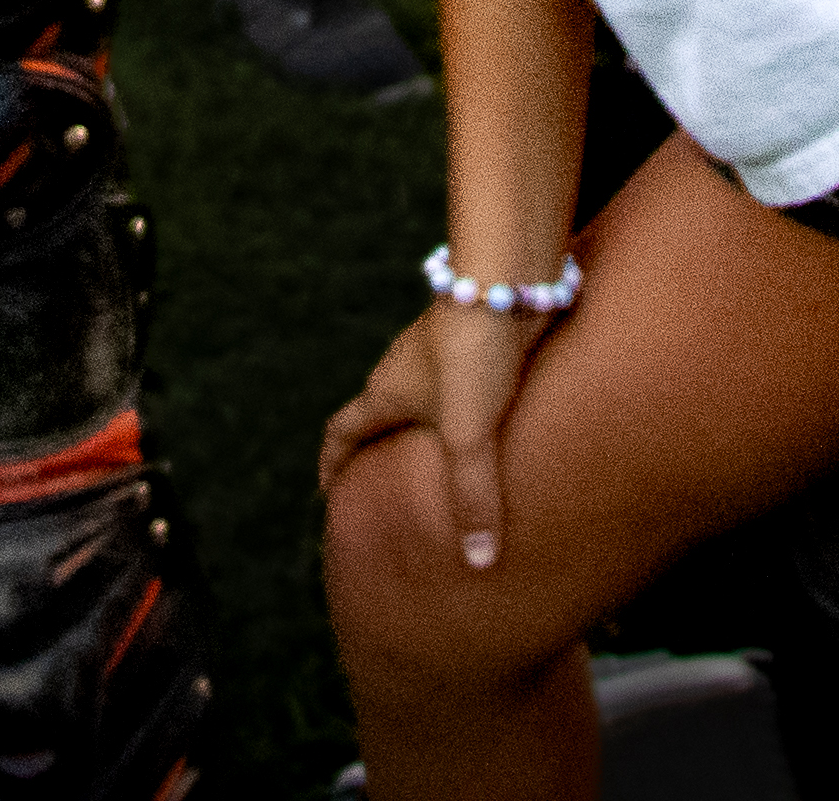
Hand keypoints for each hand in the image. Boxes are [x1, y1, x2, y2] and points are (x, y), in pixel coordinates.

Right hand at [318, 298, 550, 572]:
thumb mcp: (470, 434)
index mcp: (387, 392)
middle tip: (385, 483)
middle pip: (380, 411)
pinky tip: (496, 418)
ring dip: (424, 422)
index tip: (328, 492)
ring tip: (443, 456)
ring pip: (423, 392)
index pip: (344, 432)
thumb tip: (479, 562)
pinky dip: (465, 403)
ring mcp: (441, 348)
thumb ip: (473, 496)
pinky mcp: (478, 335)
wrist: (510, 276)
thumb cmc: (475, 352)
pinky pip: (461, 377)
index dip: (332, 464)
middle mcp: (405, 367)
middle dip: (378, 446)